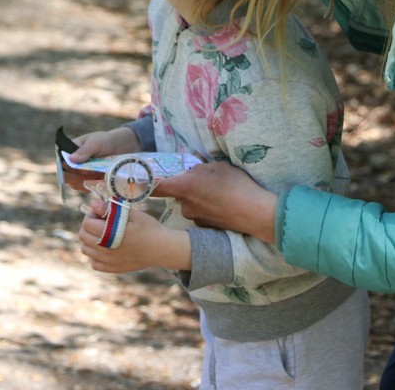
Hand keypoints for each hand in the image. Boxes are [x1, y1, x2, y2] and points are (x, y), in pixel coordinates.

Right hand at [59, 127, 140, 192]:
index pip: (61, 164)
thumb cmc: (105, 141)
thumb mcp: (95, 143)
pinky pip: (83, 188)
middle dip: (78, 176)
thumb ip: (84, 151)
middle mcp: (71, 164)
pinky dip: (90, 186)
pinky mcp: (85, 181)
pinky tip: (98, 179)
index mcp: (69, 151)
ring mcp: (77, 174)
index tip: (81, 168)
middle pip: (66, 176)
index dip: (69, 169)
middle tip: (91, 171)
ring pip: (74, 184)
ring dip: (85, 181)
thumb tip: (71, 159)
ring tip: (97, 172)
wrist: (119, 148)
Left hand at [78, 197, 189, 272]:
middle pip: (83, 237)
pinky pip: (94, 263)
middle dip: (89, 226)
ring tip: (104, 234)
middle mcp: (106, 250)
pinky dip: (96, 255)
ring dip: (90, 240)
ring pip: (86, 250)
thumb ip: (110, 209)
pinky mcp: (113, 269)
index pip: (87, 223)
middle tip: (101, 222)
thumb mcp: (131, 214)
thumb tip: (93, 204)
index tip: (101, 212)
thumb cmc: (148, 228)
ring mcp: (109, 261)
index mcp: (111, 234)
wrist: (162, 248)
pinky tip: (106, 247)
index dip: (92, 214)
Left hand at [154, 162, 278, 243]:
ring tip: (219, 193)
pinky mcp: (206, 227)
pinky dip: (208, 208)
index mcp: (183, 187)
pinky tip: (224, 204)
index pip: (155, 186)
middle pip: (178, 193)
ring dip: (199, 198)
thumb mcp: (217, 167)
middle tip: (205, 180)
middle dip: (187, 187)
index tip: (140, 180)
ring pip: (191, 203)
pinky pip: (201, 213)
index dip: (146, 183)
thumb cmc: (235, 185)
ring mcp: (195, 218)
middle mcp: (185, 205)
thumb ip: (199, 169)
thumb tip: (191, 172)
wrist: (254, 213)